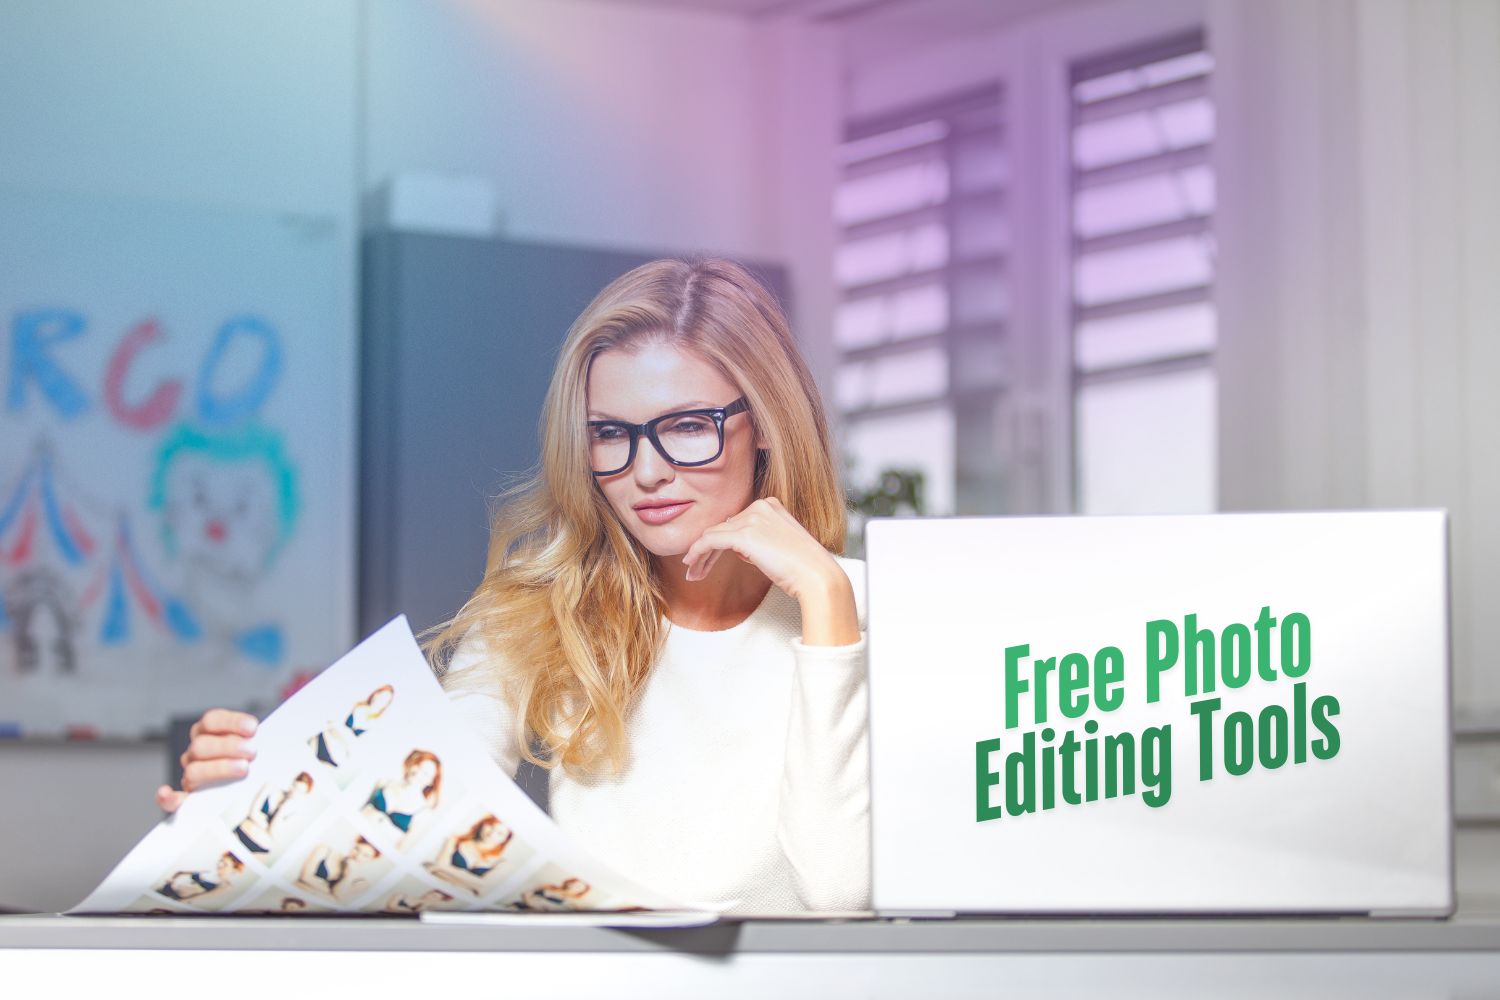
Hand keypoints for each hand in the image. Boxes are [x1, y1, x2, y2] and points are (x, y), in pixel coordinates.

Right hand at [155, 708, 258, 812]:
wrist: (253, 794)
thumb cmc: (256, 762)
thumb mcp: (259, 747)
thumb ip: (263, 740)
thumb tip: (279, 735)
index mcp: (208, 733)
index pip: (211, 720)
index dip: (231, 722)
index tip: (253, 728)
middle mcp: (195, 753)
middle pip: (202, 745)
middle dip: (228, 746)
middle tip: (252, 752)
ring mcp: (190, 776)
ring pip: (194, 770)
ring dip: (218, 768)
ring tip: (243, 769)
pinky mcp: (187, 801)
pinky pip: (169, 801)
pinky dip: (167, 798)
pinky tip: (169, 794)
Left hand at [679, 496, 842, 602]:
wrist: (817, 576)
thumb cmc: (803, 567)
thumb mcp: (781, 545)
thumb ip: (760, 540)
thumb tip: (739, 548)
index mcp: (771, 505)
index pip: (735, 522)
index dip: (720, 542)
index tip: (710, 560)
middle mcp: (760, 506)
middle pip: (722, 527)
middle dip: (707, 550)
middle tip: (696, 569)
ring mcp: (751, 518)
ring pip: (713, 534)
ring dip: (699, 554)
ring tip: (693, 573)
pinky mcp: (743, 534)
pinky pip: (710, 541)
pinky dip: (697, 552)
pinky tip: (691, 565)